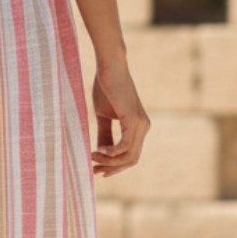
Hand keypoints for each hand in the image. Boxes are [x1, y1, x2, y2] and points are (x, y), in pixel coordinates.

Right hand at [91, 59, 150, 176]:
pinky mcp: (133, 120)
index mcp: (138, 127)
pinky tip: (98, 151)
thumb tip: (101, 152)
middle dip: (112, 168)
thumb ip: (105, 134)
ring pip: (128, 156)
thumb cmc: (105, 87)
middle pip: (131, 160)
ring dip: (109, 161)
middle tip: (93, 169)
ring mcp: (141, 125)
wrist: (110, 67)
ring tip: (92, 157)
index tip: (97, 169)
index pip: (130, 155)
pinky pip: (125, 146)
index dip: (115, 166)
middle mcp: (144, 127)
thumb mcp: (104, 115)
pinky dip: (111, 152)